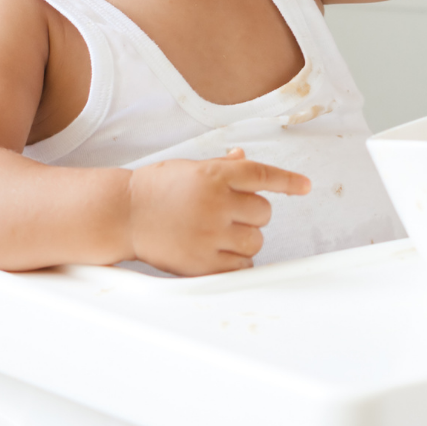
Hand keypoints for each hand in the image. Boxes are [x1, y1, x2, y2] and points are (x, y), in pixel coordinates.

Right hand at [126, 148, 309, 275]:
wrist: (122, 214)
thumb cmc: (156, 189)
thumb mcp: (190, 168)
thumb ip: (222, 167)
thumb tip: (245, 159)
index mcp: (214, 175)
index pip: (262, 175)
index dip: (287, 181)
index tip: (304, 186)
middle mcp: (216, 203)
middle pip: (264, 213)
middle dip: (250, 214)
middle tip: (226, 213)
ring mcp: (210, 234)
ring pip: (256, 240)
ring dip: (245, 238)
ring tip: (218, 233)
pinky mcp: (203, 262)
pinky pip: (241, 265)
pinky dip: (235, 260)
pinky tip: (217, 250)